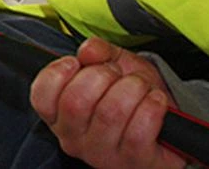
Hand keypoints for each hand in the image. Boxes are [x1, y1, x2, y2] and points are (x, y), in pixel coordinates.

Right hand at [30, 37, 184, 168]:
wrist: (167, 126)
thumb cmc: (134, 97)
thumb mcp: (114, 65)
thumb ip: (98, 51)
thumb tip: (88, 50)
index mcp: (60, 116)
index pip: (41, 96)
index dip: (58, 72)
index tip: (79, 63)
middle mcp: (74, 139)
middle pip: (76, 101)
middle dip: (104, 75)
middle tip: (118, 75)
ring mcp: (102, 154)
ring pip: (111, 112)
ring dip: (133, 88)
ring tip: (141, 88)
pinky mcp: (133, 161)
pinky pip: (140, 128)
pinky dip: (152, 105)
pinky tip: (155, 102)